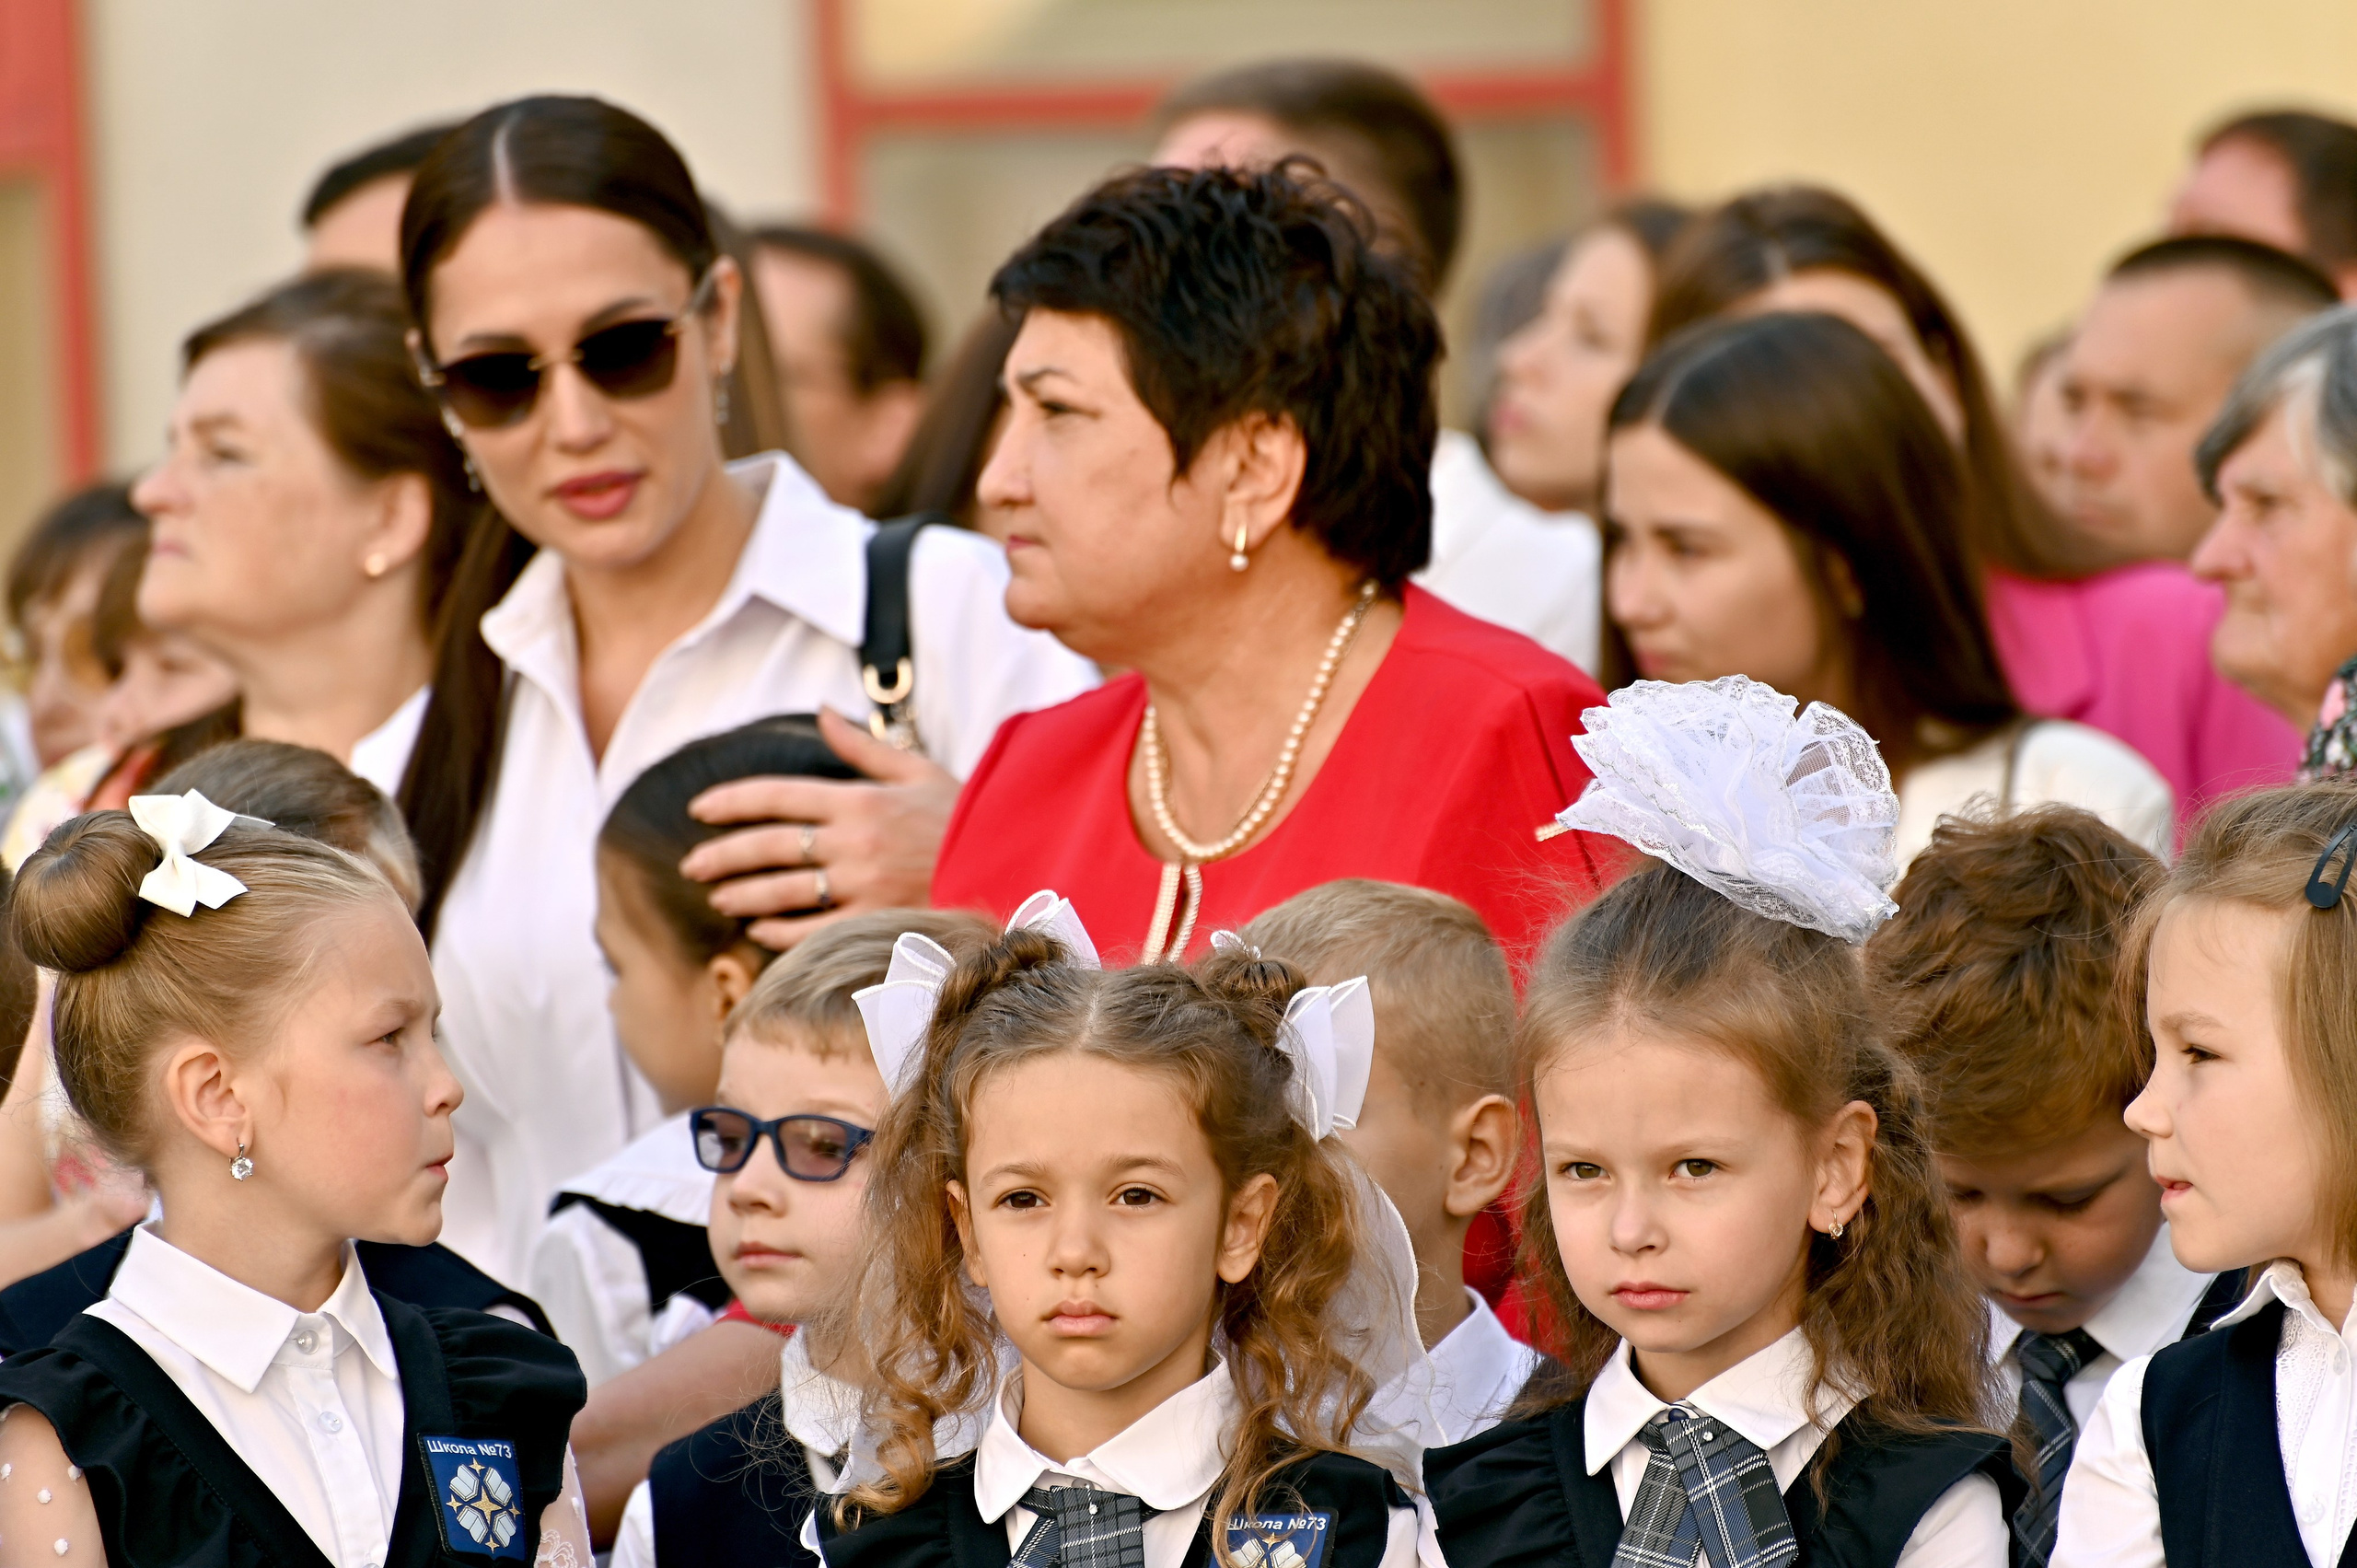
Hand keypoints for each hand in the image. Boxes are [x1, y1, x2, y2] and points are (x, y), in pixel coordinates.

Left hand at [680, 706, 957, 949]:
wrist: (1009, 860)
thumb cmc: (962, 815)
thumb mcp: (916, 770)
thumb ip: (862, 746)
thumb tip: (823, 711)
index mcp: (859, 799)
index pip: (778, 796)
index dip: (732, 801)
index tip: (699, 810)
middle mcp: (854, 840)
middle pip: (770, 846)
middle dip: (722, 856)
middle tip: (690, 866)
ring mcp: (863, 884)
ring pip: (784, 890)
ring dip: (743, 894)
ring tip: (718, 898)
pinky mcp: (876, 921)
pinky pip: (814, 930)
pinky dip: (780, 931)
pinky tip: (759, 931)